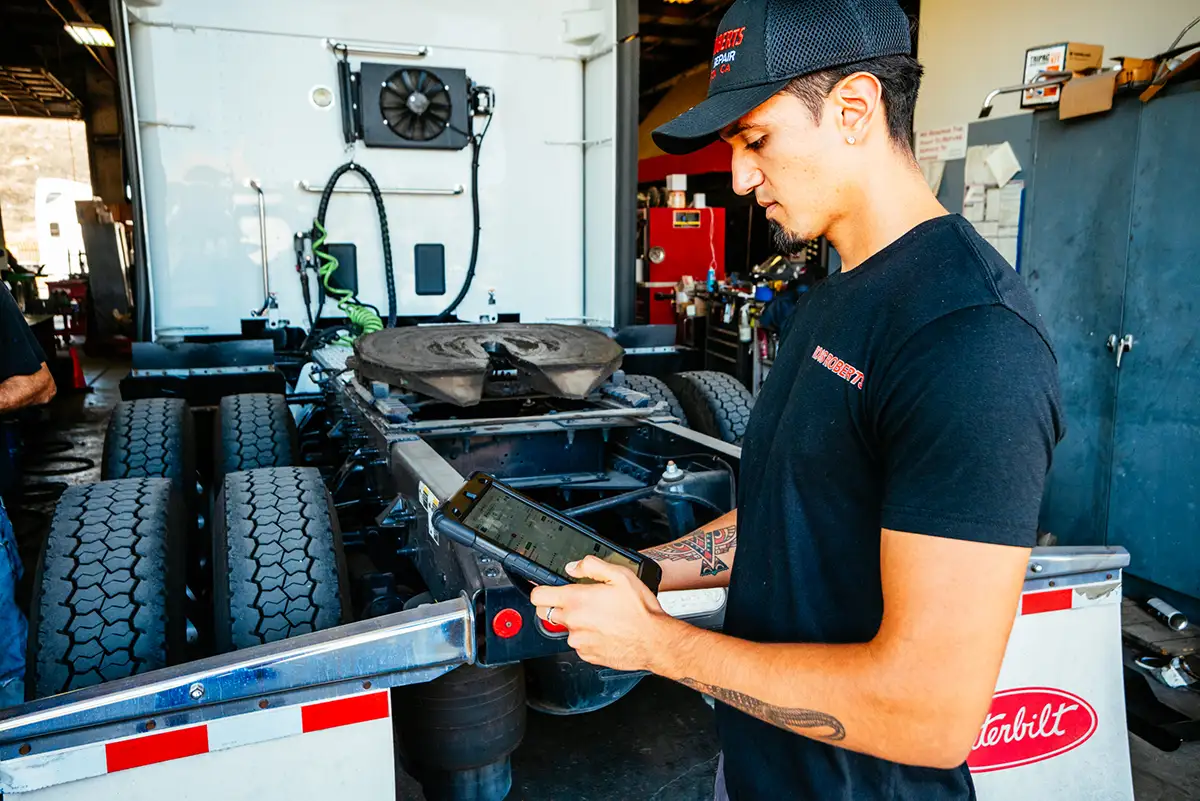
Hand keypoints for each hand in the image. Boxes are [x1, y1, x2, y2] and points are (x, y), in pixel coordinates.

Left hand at [529, 556, 674, 671]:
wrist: (655, 641)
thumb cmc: (640, 611)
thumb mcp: (620, 575)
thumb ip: (591, 566)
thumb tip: (574, 567)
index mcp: (576, 601)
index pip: (538, 596)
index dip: (541, 589)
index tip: (547, 589)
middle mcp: (573, 622)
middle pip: (548, 613)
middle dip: (560, 606)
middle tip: (582, 601)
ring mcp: (579, 641)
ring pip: (566, 629)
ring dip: (577, 622)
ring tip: (601, 617)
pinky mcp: (587, 655)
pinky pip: (579, 643)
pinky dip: (588, 637)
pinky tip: (606, 630)